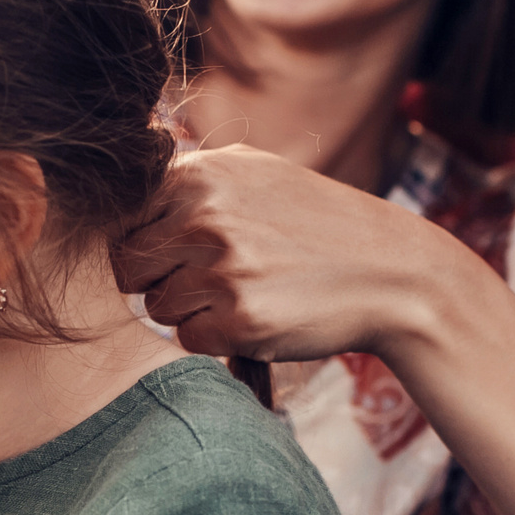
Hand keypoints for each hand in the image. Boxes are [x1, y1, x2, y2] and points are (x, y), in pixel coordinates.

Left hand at [114, 145, 471, 363]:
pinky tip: (257, 317)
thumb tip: (122, 186)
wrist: (392, 272)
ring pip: (156, 307)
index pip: (121, 218)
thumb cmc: (318, 224)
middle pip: (128, 267)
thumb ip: (191, 177)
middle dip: (159, 280)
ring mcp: (221, 269)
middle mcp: (203, 217)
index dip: (144, 242)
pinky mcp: (239, 320)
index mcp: (200, 175)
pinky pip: (187, 340)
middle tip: (210, 280)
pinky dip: (215, 338)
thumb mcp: (257, 174)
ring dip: (190, 311)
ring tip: (244, 294)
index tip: (177, 250)